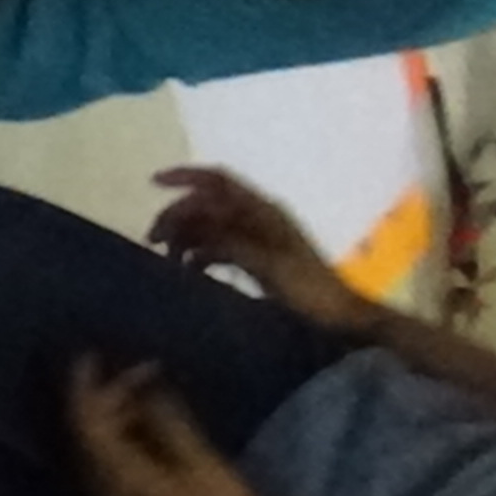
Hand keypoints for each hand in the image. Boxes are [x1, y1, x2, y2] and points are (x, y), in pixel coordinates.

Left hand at [65, 354, 276, 495]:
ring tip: (148, 389)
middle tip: (142, 370)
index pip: (87, 422)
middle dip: (109, 396)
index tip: (93, 355)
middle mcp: (104, 488)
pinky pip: (111, 463)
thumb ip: (169, 425)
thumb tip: (147, 390)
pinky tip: (148, 424)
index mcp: (119, 475)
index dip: (86, 386)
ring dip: (117, 416)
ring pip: (99, 447)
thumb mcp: (202, 465)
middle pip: (89, 433)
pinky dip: (123, 437)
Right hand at [150, 167, 381, 336]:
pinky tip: (189, 272)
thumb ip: (231, 241)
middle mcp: (259, 218)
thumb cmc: (309, 291)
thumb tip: (193, 223)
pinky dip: (200, 256)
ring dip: (186, 238)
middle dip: (177, 216)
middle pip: (208, 204)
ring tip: (168, 261)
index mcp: (264, 212)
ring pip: (210, 227)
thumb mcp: (268, 265)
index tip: (153, 183)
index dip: (185, 176)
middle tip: (153, 240)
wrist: (341, 319)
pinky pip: (219, 248)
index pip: (219, 181)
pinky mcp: (257, 260)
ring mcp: (258, 238)